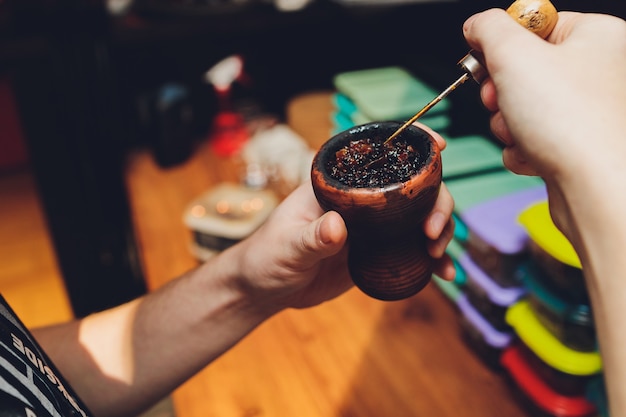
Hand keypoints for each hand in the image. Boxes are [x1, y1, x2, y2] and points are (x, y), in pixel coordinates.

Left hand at [231, 129, 454, 311]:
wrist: (265, 289)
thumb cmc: (267, 256)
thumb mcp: (287, 246)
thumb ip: (311, 238)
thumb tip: (337, 227)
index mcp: (337, 185)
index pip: (377, 154)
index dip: (412, 144)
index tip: (439, 147)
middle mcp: (359, 200)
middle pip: (411, 188)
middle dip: (437, 202)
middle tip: (432, 232)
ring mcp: (372, 227)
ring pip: (418, 217)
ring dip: (439, 230)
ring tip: (438, 254)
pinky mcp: (376, 253)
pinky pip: (411, 251)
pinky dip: (430, 262)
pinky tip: (443, 275)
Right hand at [463, 9, 625, 236]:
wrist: (596, 189)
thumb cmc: (572, 124)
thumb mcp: (513, 55)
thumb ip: (488, 29)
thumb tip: (477, 26)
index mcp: (597, 35)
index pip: (533, 24)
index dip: (500, 46)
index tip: (484, 62)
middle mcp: (600, 70)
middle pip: (524, 69)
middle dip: (501, 92)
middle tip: (499, 99)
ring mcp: (590, 110)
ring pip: (524, 107)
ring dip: (508, 124)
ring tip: (521, 133)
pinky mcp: (579, 144)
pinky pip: (534, 137)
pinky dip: (523, 148)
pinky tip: (533, 155)